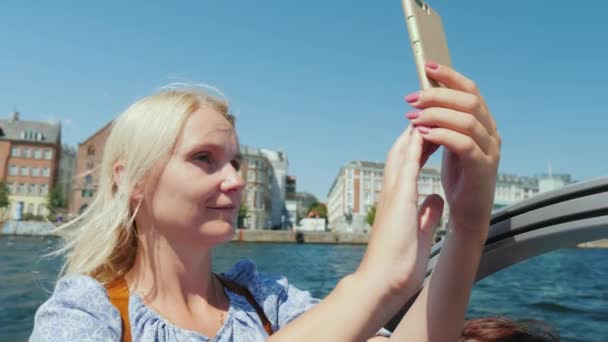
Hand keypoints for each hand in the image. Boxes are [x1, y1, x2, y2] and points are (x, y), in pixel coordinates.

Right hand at [358, 124, 443, 297]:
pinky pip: (408, 163)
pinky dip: (416, 143)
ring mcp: (393, 190)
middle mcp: (392, 188)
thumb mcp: (418, 228)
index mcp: (399, 197)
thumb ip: (426, 211)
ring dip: (415, 127)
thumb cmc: (398, 260)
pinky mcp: (399, 197)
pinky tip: (426, 128)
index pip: (411, 161)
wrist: (382, 280)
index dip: (422, 140)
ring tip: (427, 107)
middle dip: (417, 126)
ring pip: (403, 149)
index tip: (435, 125)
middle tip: (429, 106)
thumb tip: (436, 199)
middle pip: (403, 148)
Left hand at [406, 62, 500, 238]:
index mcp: (483, 123)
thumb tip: (424, 98)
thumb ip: (444, 122)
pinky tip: (423, 134)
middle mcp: (491, 132)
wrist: (468, 214)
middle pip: (469, 100)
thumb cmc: (459, 178)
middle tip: (411, 100)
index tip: (426, 66)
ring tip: (413, 118)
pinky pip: (464, 144)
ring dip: (436, 114)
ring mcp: (490, 150)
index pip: (470, 90)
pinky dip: (442, 135)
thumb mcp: (450, 144)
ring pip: (468, 119)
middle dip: (438, 95)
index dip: (450, 76)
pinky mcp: (483, 168)